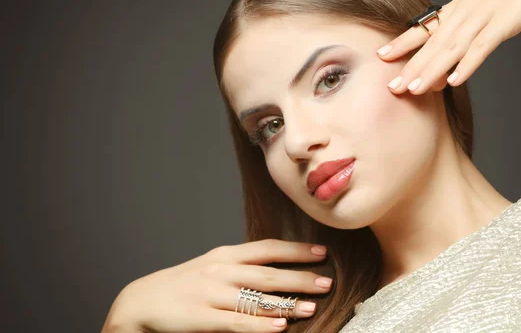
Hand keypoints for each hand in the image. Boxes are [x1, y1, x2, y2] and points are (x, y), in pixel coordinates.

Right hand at [101, 239, 331, 332]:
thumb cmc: (184, 283)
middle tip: (327, 282)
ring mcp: (210, 293)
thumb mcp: (213, 264)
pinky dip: (260, 326)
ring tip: (311, 307)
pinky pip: (236, 323)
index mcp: (226, 254)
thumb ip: (242, 264)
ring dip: (286, 304)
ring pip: (255, 299)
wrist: (142, 300)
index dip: (296, 249)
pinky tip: (279, 328)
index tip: (322, 251)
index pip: (268, 248)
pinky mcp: (202, 318)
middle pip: (267, 273)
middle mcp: (220, 269)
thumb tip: (278, 267)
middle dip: (300, 278)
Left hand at [378, 0, 520, 94]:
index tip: (380, 57)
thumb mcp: (482, 10)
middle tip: (392, 87)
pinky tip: (454, 81)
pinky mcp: (503, 23)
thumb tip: (449, 62)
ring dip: (432, 71)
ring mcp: (482, 17)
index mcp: (457, 9)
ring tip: (415, 90)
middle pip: (432, 44)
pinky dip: (467, 65)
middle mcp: (464, 13)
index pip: (424, 29)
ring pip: (451, 48)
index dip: (401, 43)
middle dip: (411, 66)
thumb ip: (465, 34)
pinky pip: (481, 47)